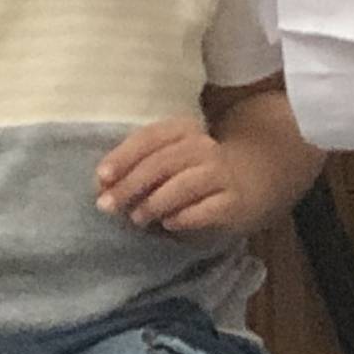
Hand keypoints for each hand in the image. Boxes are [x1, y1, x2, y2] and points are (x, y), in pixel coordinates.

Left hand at [98, 118, 259, 234]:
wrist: (251, 179)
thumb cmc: (194, 171)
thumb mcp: (167, 159)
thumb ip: (135, 168)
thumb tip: (102, 186)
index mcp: (183, 129)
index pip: (150, 137)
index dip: (124, 156)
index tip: (102, 177)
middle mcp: (204, 147)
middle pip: (162, 162)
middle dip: (131, 185)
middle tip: (108, 206)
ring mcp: (221, 174)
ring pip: (184, 185)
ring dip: (155, 202)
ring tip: (136, 218)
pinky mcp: (233, 202)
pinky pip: (206, 209)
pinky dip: (184, 217)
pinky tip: (170, 223)